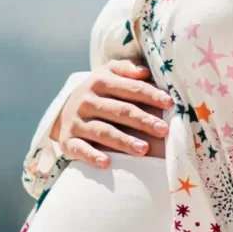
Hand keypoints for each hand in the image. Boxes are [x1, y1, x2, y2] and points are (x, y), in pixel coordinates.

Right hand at [55, 61, 173, 167]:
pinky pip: (80, 149)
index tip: (169, 103)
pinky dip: (92, 156)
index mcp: (99, 81)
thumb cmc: (98, 93)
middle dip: (143, 120)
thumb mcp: (108, 74)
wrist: (63, 111)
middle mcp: (87, 100)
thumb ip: (127, 69)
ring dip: (123, 141)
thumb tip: (145, 72)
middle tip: (163, 129)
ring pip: (103, 131)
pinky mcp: (67, 140)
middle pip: (119, 110)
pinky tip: (106, 163)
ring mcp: (76, 121)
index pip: (130, 88)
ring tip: (144, 149)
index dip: (150, 95)